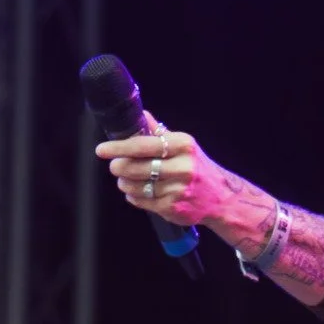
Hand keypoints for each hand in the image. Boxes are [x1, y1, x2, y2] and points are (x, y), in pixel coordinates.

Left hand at [97, 113, 239, 227]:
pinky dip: (134, 196)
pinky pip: (143, 201)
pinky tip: (135, 192)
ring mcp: (177, 190)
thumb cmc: (198, 168)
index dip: (119, 147)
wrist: (221, 198)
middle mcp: (182, 168)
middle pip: (138, 167)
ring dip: (125, 183)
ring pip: (138, 186)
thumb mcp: (184, 145)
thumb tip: (140, 115)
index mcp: (183, 146)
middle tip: (115, 166)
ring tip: (124, 179)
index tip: (102, 149)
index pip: (143, 145)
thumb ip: (160, 133)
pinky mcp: (173, 208)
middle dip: (120, 167)